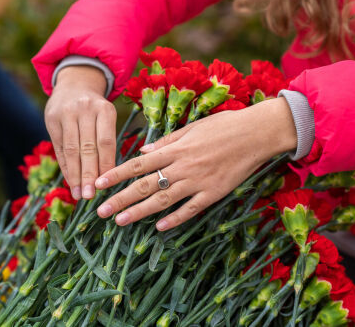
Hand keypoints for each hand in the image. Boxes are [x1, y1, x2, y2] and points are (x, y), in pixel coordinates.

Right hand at [45, 66, 116, 199]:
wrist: (75, 84)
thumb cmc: (96, 109)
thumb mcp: (107, 117)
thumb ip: (107, 141)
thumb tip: (109, 176)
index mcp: (104, 110)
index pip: (106, 142)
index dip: (106, 165)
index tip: (106, 185)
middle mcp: (85, 110)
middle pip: (87, 148)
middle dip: (89, 174)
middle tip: (90, 196)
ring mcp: (66, 114)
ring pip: (71, 150)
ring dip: (75, 175)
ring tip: (79, 194)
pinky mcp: (51, 119)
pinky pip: (59, 148)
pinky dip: (65, 168)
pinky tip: (71, 182)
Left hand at [95, 97, 296, 230]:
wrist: (256, 134)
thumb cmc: (224, 126)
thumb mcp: (193, 127)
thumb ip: (167, 141)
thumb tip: (143, 151)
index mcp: (175, 149)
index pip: (138, 164)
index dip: (116, 175)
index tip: (99, 184)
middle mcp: (182, 166)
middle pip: (145, 185)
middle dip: (120, 199)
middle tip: (100, 212)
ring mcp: (197, 182)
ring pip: (163, 200)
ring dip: (140, 212)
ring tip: (120, 221)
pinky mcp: (213, 193)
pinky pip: (190, 209)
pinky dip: (175, 219)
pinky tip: (159, 228)